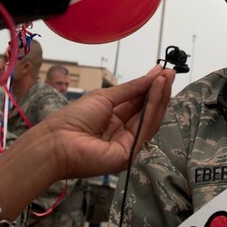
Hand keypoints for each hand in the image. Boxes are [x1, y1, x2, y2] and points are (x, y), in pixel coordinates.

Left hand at [43, 64, 175, 177]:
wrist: (56, 141)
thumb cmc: (73, 118)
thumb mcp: (105, 96)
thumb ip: (132, 88)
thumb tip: (153, 74)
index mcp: (114, 118)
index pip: (139, 102)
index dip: (151, 87)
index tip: (163, 72)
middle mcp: (123, 132)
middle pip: (147, 111)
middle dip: (159, 91)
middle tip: (169, 73)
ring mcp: (127, 144)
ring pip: (150, 120)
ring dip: (159, 97)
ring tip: (165, 78)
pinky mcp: (130, 154)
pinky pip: (145, 129)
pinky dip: (153, 108)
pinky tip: (156, 91)